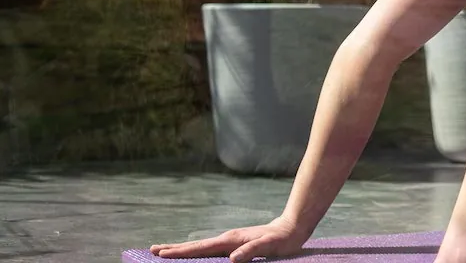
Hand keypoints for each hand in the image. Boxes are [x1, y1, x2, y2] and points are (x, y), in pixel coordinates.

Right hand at [149, 216, 307, 261]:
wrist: (291, 228)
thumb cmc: (282, 240)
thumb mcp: (269, 246)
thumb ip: (252, 252)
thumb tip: (232, 259)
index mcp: (231, 241)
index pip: (201, 248)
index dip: (181, 252)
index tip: (161, 254)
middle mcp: (226, 239)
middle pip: (195, 246)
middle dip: (174, 249)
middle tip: (152, 250)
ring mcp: (229, 241)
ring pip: (200, 247)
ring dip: (182, 249)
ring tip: (164, 251)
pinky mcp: (233, 244)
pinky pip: (209, 250)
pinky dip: (196, 252)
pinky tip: (193, 255)